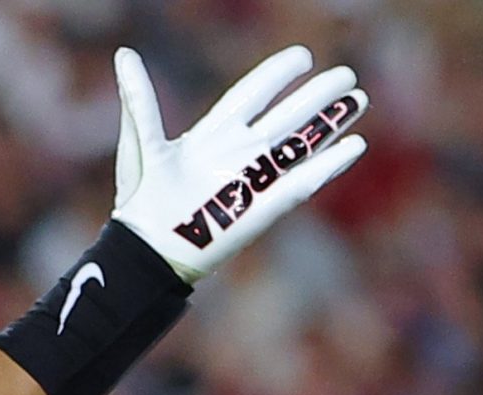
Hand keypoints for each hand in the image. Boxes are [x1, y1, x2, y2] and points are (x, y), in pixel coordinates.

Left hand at [113, 44, 369, 283]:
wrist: (148, 252)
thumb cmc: (140, 202)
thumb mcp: (140, 146)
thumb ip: (139, 100)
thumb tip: (125, 54)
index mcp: (212, 134)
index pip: (251, 94)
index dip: (276, 74)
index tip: (302, 56)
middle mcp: (238, 152)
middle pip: (285, 115)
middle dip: (316, 96)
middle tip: (347, 75)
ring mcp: (253, 179)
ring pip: (298, 144)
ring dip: (328, 123)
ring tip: (358, 101)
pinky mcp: (262, 208)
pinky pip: (301, 182)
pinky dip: (328, 165)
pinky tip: (353, 146)